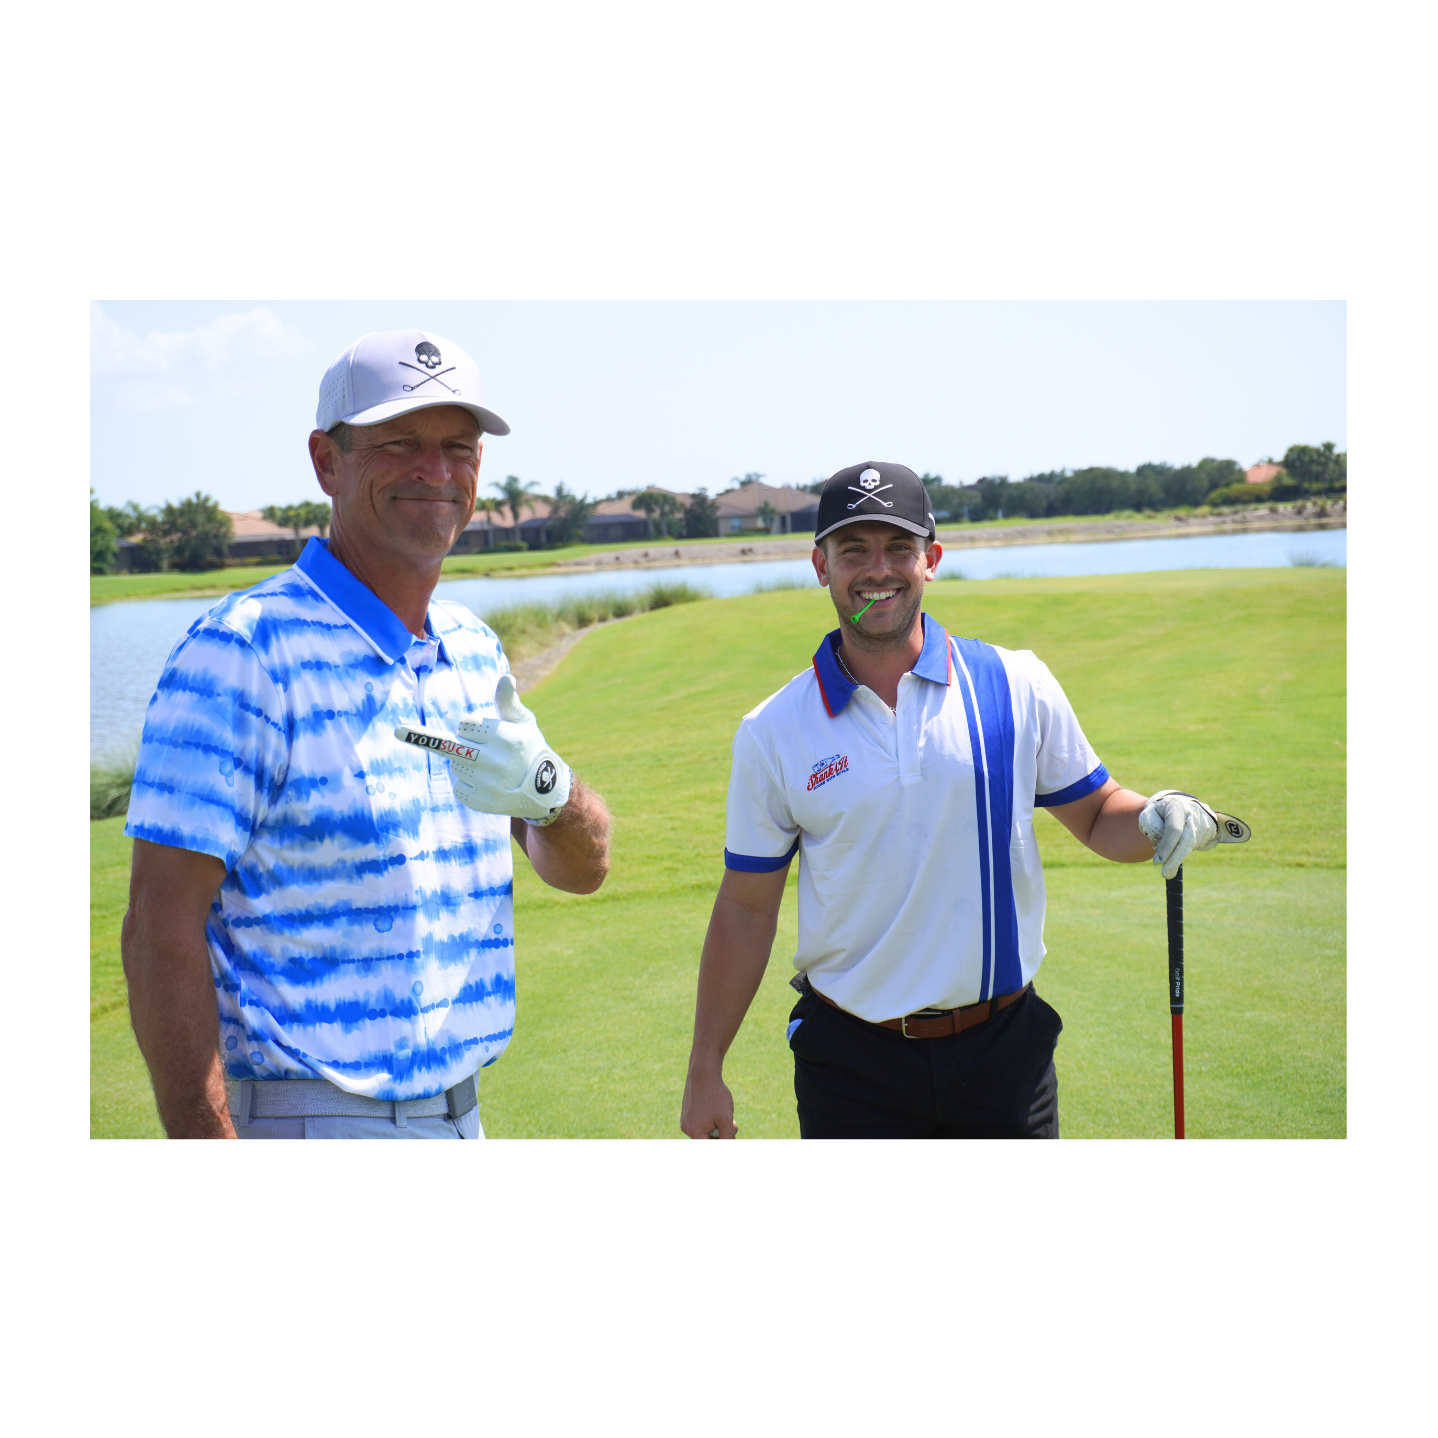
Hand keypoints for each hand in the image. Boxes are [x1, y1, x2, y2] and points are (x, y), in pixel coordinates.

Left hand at [394, 674, 571, 823]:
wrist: (545, 789)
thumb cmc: (529, 748)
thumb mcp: (523, 722)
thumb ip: (508, 701)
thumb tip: (506, 678)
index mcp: (506, 737)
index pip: (465, 724)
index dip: (472, 727)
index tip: (486, 733)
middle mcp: (496, 761)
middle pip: (451, 746)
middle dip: (439, 742)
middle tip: (414, 735)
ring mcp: (488, 784)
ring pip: (454, 766)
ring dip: (464, 764)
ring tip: (489, 769)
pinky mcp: (482, 803)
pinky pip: (458, 788)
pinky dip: (467, 785)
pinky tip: (487, 786)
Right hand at [681, 1069, 737, 1139]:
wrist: (703, 1073)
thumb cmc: (715, 1096)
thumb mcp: (726, 1119)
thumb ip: (728, 1137)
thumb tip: (729, 1143)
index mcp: (695, 1132)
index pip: (709, 1145)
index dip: (721, 1139)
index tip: (730, 1132)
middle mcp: (686, 1128)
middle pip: (706, 1139)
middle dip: (721, 1134)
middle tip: (734, 1126)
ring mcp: (685, 1119)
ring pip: (704, 1130)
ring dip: (716, 1126)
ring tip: (725, 1114)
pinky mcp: (686, 1111)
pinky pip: (699, 1122)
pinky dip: (709, 1119)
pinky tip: (715, 1108)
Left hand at [1138, 790, 1218, 878]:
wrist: (1181, 803)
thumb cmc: (1161, 811)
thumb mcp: (1148, 813)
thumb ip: (1149, 825)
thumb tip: (1160, 846)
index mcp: (1177, 806)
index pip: (1174, 829)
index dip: (1167, 847)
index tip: (1157, 862)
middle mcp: (1195, 813)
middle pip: (1188, 840)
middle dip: (1176, 859)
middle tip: (1165, 874)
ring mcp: (1206, 822)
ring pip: (1192, 845)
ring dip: (1178, 853)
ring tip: (1167, 848)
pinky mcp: (1213, 830)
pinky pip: (1199, 846)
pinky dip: (1186, 850)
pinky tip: (1180, 844)